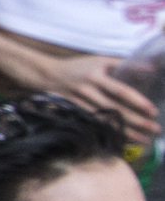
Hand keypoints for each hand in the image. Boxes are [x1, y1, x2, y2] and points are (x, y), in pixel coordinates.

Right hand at [41, 54, 160, 140]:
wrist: (47, 75)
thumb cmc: (78, 67)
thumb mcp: (99, 60)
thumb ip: (124, 63)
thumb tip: (151, 68)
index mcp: (95, 76)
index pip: (120, 91)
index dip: (137, 101)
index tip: (153, 111)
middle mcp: (87, 91)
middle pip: (115, 109)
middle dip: (136, 121)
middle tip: (155, 129)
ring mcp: (78, 104)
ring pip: (105, 121)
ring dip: (125, 132)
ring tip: (144, 140)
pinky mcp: (73, 113)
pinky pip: (94, 126)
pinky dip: (109, 133)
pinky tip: (122, 140)